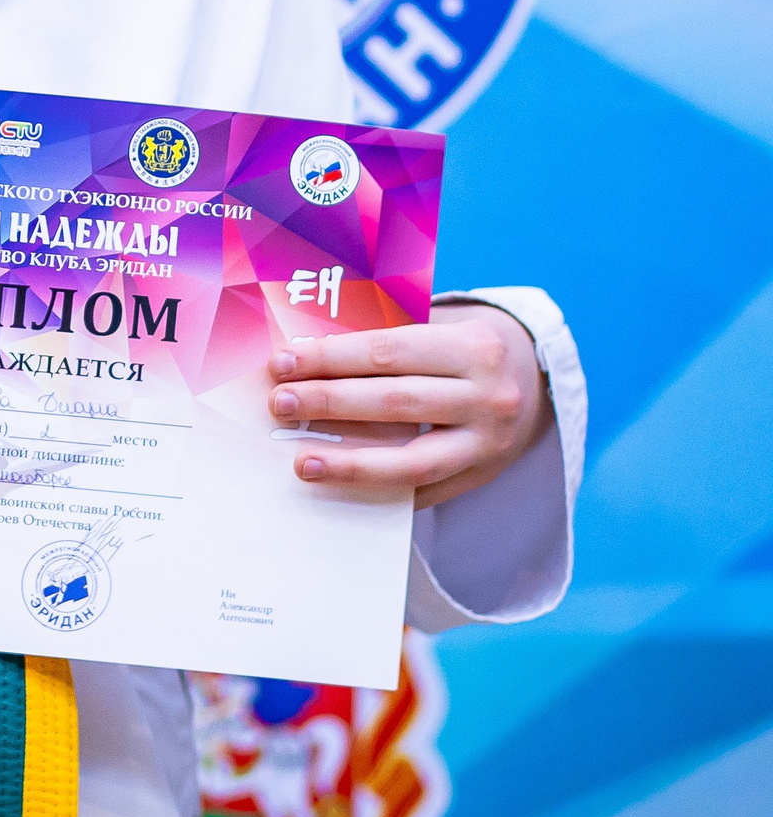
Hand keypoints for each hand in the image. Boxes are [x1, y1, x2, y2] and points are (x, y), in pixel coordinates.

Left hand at [267, 300, 549, 506]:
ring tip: (301, 461)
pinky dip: (379, 489)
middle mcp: (488, 397)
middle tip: (281, 403)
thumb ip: (389, 335)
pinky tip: (341, 486)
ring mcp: (489, 444)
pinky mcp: (481, 478)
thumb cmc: (466, 344)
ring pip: (411, 460)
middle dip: (330, 403)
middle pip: (394, 402)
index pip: (389, 351)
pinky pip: (424, 491)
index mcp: (473, 346)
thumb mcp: (442, 324)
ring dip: (349, 463)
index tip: (283, 361)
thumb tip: (309, 349)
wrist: (536, 378)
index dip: (332, 357)